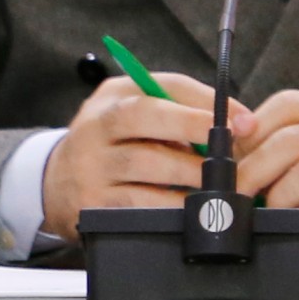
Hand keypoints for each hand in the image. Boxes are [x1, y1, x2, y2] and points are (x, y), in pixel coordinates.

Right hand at [41, 71, 248, 243]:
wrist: (55, 184)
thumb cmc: (114, 145)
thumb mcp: (136, 113)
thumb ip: (183, 108)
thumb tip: (242, 123)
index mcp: (113, 97)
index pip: (163, 88)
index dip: (205, 104)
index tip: (243, 123)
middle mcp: (96, 126)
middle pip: (147, 119)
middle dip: (195, 133)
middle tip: (230, 156)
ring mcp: (91, 166)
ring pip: (147, 166)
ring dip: (190, 177)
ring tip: (217, 186)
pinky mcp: (92, 205)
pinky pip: (139, 206)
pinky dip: (171, 208)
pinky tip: (191, 211)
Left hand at [238, 91, 298, 267]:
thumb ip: (298, 144)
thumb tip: (238, 152)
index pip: (290, 103)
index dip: (255, 123)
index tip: (232, 144)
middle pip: (294, 139)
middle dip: (255, 167)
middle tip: (236, 192)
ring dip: (278, 195)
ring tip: (267, 210)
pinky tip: (294, 222)